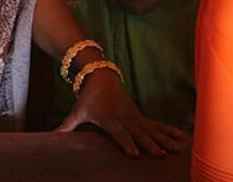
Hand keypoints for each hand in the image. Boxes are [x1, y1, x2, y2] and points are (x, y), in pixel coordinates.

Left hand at [56, 69, 186, 156]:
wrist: (100, 77)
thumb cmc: (88, 98)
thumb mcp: (77, 111)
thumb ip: (66, 125)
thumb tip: (51, 135)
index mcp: (109, 120)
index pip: (119, 133)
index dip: (127, 143)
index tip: (136, 154)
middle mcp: (124, 119)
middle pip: (139, 133)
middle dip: (150, 144)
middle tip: (161, 154)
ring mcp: (134, 117)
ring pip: (151, 130)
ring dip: (164, 139)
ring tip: (176, 148)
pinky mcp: (140, 116)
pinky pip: (156, 124)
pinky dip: (169, 130)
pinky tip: (181, 136)